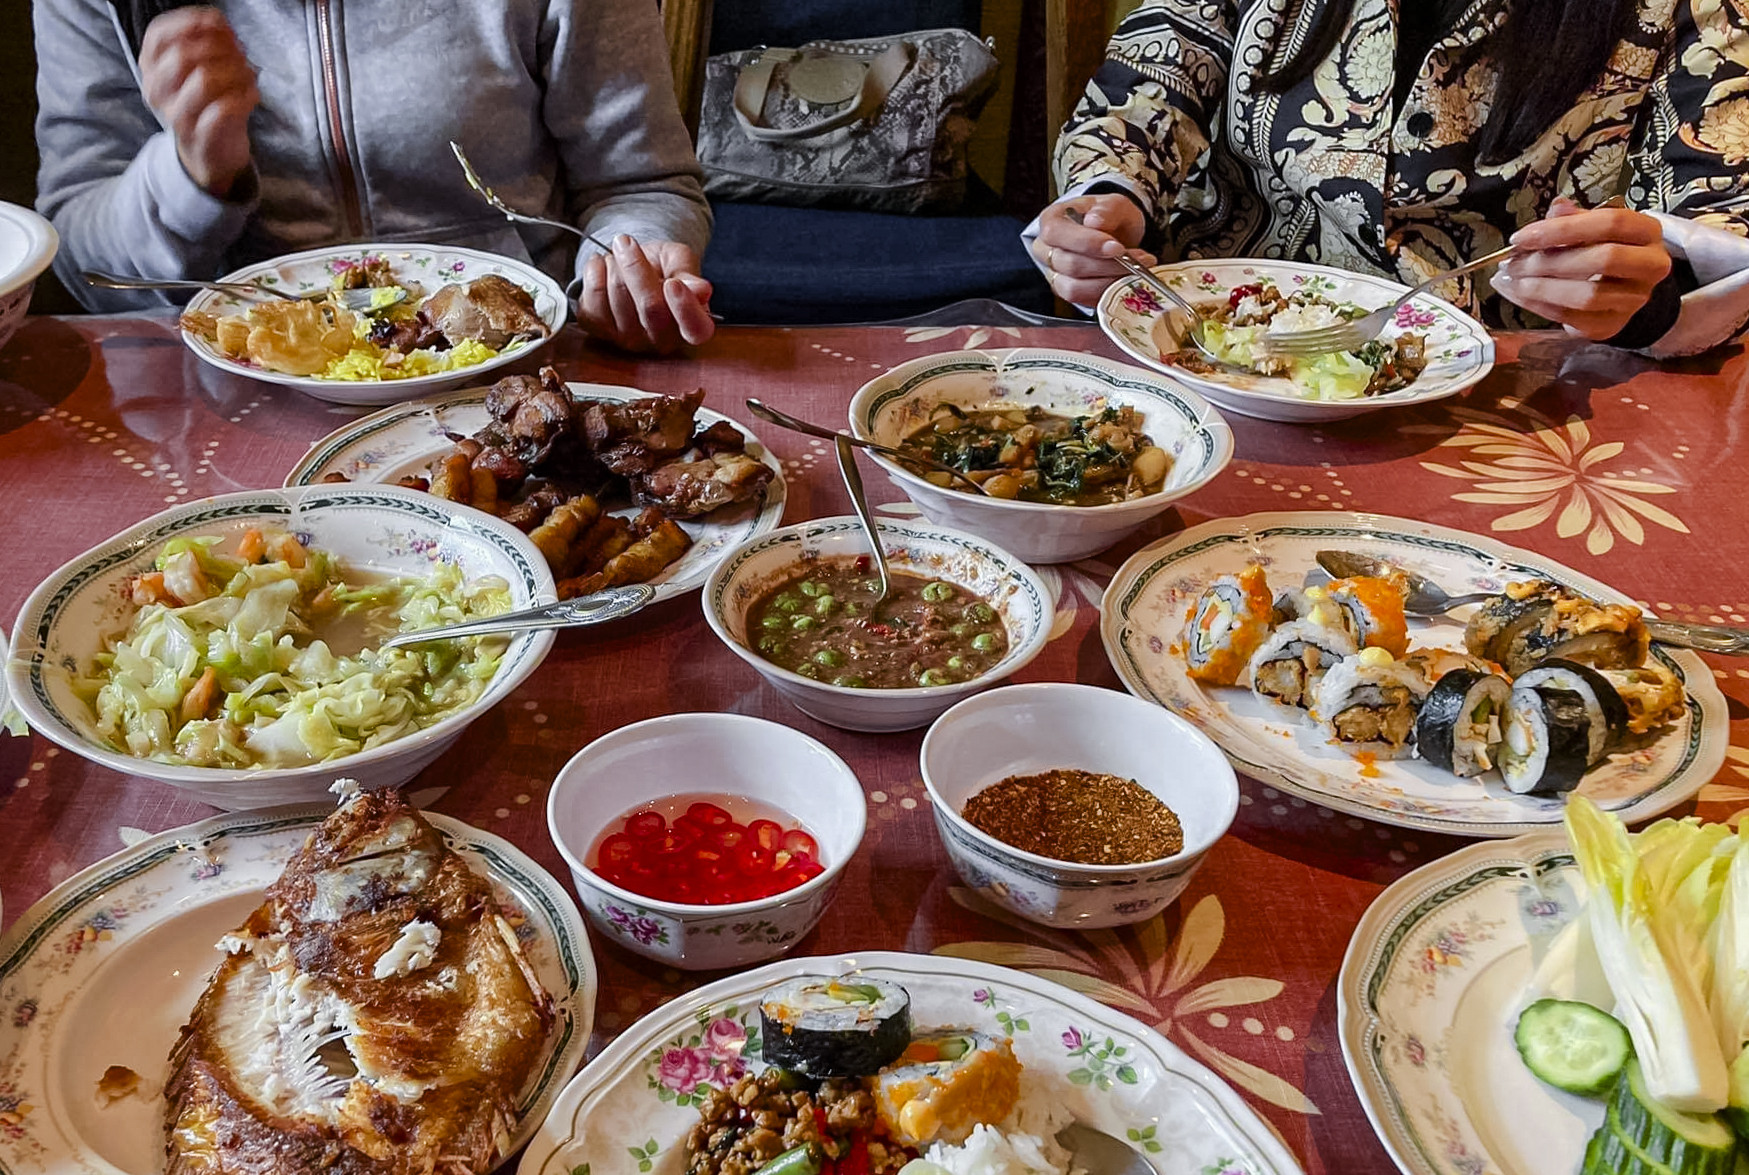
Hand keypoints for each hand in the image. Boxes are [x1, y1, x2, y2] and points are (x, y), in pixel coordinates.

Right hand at [139, 7, 257, 198]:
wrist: (209, 154)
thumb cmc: (205, 104)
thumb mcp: (197, 69)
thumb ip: (204, 42)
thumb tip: (217, 21)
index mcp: (151, 69)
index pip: (158, 34)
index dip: (189, 22)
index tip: (218, 23)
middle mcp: (157, 91)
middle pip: (183, 54)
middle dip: (219, 47)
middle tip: (241, 53)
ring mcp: (177, 116)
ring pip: (204, 80)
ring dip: (235, 71)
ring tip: (249, 74)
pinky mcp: (201, 137)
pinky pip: (222, 110)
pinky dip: (244, 96)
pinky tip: (252, 94)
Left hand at [578, 236, 713, 353]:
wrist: (629, 269)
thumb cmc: (661, 267)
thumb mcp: (679, 261)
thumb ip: (689, 274)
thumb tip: (702, 290)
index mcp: (693, 327)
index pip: (695, 330)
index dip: (684, 308)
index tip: (673, 283)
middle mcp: (663, 342)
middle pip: (651, 307)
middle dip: (635, 266)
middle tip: (625, 241)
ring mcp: (630, 342)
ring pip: (619, 297)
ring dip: (614, 265)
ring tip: (617, 259)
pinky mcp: (601, 333)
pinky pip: (593, 298)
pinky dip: (594, 271)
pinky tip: (601, 266)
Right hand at [1031, 193, 1153, 305]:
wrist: (1116, 235)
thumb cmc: (1109, 218)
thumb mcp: (1115, 204)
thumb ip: (1106, 209)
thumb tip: (1094, 221)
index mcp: (1051, 220)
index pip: (1056, 234)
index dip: (1086, 243)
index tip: (1116, 247)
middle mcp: (1045, 250)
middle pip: (1069, 264)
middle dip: (1106, 265)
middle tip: (1137, 260)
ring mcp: (1054, 274)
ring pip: (1074, 287)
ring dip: (1108, 282)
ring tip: (1135, 270)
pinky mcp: (1066, 293)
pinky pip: (1083, 300)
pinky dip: (1107, 292)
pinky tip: (1126, 281)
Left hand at [1495, 198, 1671, 340]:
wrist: (1622, 289)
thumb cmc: (1604, 249)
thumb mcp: (1593, 227)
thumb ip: (1574, 218)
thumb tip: (1556, 207)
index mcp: (1647, 232)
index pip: (1610, 223)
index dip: (1562, 228)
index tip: (1522, 237)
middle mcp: (1650, 266)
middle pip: (1602, 260)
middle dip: (1549, 261)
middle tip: (1512, 263)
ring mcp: (1634, 300)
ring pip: (1587, 296)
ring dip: (1541, 288)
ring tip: (1510, 280)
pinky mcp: (1612, 325)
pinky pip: (1572, 318)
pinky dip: (1539, 306)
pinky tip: (1518, 294)